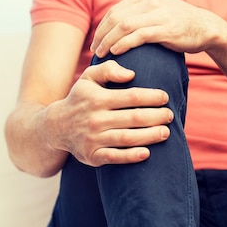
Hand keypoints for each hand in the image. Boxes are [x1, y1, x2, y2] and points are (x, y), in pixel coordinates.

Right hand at [44, 59, 173, 166]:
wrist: (56, 127)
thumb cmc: (80, 99)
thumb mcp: (88, 78)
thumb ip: (108, 70)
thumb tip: (131, 74)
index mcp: (97, 99)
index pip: (131, 97)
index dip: (151, 97)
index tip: (165, 97)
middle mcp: (95, 119)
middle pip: (133, 118)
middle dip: (156, 117)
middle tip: (170, 115)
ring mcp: (93, 139)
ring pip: (127, 138)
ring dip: (150, 136)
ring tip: (166, 132)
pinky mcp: (92, 156)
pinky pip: (115, 157)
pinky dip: (131, 156)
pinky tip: (147, 152)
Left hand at [90, 0, 225, 57]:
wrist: (206, 27)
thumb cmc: (179, 23)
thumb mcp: (158, 9)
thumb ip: (139, 13)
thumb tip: (115, 25)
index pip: (115, 10)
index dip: (102, 27)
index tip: (96, 41)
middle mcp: (151, 0)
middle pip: (116, 17)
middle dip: (101, 35)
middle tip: (95, 50)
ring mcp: (159, 13)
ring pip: (124, 26)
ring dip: (109, 41)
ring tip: (102, 54)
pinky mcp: (166, 28)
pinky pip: (138, 36)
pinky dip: (123, 44)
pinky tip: (116, 52)